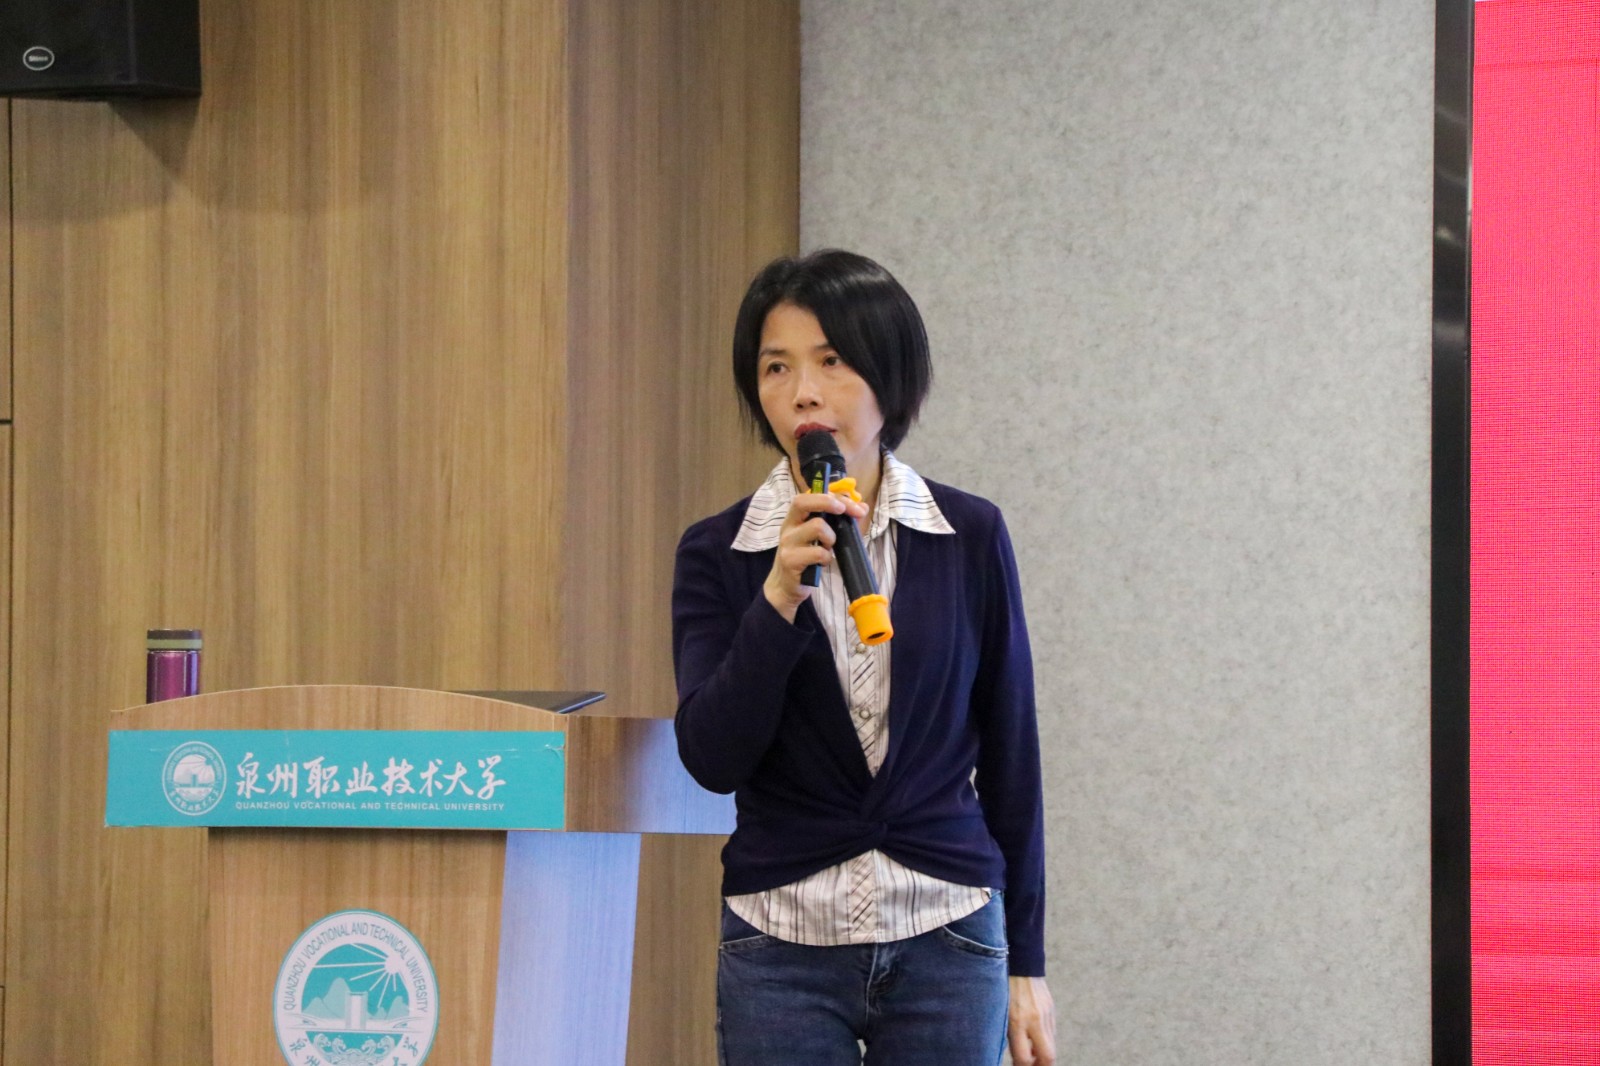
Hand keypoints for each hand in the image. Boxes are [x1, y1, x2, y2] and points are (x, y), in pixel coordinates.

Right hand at [763, 490, 868, 622]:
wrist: (784, 587)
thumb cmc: (805, 559)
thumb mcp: (819, 537)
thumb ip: (838, 521)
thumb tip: (863, 508)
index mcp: (794, 518)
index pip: (809, 495)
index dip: (832, 496)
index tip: (853, 506)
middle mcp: (788, 526)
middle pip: (803, 502)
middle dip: (829, 502)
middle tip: (844, 512)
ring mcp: (787, 543)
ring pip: (817, 526)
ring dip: (831, 537)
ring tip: (828, 547)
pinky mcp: (791, 560)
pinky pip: (818, 552)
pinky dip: (827, 557)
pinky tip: (823, 562)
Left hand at [1007, 976, 1055, 1065]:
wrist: (1019, 962)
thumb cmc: (1002, 987)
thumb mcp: (1000, 1012)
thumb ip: (1009, 1035)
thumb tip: (1017, 1055)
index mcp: (1017, 1022)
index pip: (1024, 1058)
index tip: (1019, 1065)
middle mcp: (1035, 1020)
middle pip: (1048, 1056)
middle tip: (1032, 1065)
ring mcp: (1046, 1014)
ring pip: (1052, 1045)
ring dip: (1043, 1053)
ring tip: (1032, 1052)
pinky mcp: (1051, 1009)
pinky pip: (1052, 1031)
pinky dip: (1045, 1039)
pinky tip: (1035, 1036)